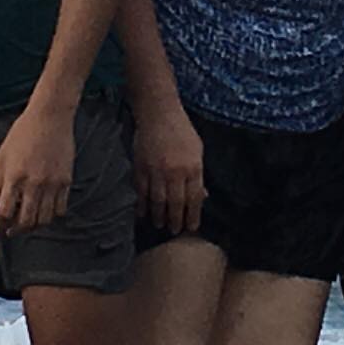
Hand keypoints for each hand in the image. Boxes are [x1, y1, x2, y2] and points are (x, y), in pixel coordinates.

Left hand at [0, 98, 77, 233]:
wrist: (50, 117)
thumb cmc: (24, 132)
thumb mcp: (1, 156)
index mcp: (14, 177)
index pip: (6, 212)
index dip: (0, 225)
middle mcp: (34, 183)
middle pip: (25, 220)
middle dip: (16, 231)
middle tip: (11, 232)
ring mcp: (52, 183)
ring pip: (44, 219)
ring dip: (34, 226)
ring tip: (27, 224)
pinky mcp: (66, 181)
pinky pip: (60, 209)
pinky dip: (52, 216)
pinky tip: (45, 213)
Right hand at [136, 101, 206, 236]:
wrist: (158, 113)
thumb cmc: (181, 131)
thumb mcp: (198, 150)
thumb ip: (198, 175)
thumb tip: (202, 196)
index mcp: (193, 167)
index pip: (194, 198)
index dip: (193, 215)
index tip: (191, 227)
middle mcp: (176, 172)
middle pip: (176, 203)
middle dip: (176, 220)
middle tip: (174, 231)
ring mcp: (157, 171)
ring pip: (158, 201)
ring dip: (159, 216)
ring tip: (160, 225)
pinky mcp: (141, 168)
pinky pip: (142, 192)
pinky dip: (142, 204)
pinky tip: (143, 213)